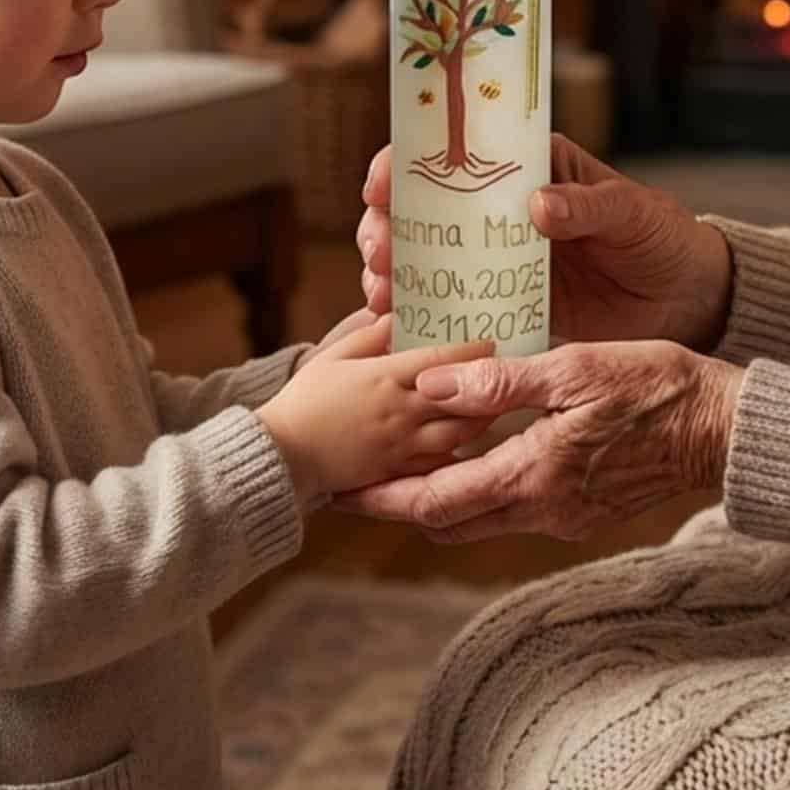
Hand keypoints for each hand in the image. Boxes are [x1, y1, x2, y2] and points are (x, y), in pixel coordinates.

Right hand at [259, 316, 496, 504]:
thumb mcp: (334, 356)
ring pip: (457, 433)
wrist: (282, 454)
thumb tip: (397, 317)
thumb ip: (369, 336)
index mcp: (385, 377)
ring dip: (482, 420)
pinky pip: (438, 464)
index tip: (491, 339)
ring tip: (497, 408)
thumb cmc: (304, 400)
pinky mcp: (396, 471)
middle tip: (507, 374)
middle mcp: (401, 411)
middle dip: (487, 385)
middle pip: (460, 397)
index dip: (471, 349)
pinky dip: (459, 455)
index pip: (440, 360)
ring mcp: (401, 445)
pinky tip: (472, 447)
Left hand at [333, 340, 744, 541]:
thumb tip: (429, 385)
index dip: (382, 499)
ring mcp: (566, 516)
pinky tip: (473, 451)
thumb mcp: (574, 369)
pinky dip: (482, 487)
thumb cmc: (655, 387)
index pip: (436, 503)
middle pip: (450, 522)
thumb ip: (499, 383)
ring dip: (441, 495)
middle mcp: (543, 511)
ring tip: (405, 459)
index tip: (340, 490)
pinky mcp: (584, 510)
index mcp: (533, 476)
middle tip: (359, 477)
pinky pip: (516, 508)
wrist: (723, 429)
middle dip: (401, 503)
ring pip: (482, 517)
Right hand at [356, 134, 732, 350]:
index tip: (382, 186)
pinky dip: (423, 317)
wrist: (690, 300)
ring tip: (383, 294)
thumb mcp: (632, 213)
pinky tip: (401, 330)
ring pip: (427, 260)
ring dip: (394, 273)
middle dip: (386, 227)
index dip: (407, 164)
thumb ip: (588, 205)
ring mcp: (499, 261)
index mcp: (528, 168)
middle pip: (423, 209)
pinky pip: (455, 309)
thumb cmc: (663, 238)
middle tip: (380, 253)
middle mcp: (501, 212)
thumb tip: (538, 204)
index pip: (456, 153)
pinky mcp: (507, 307)